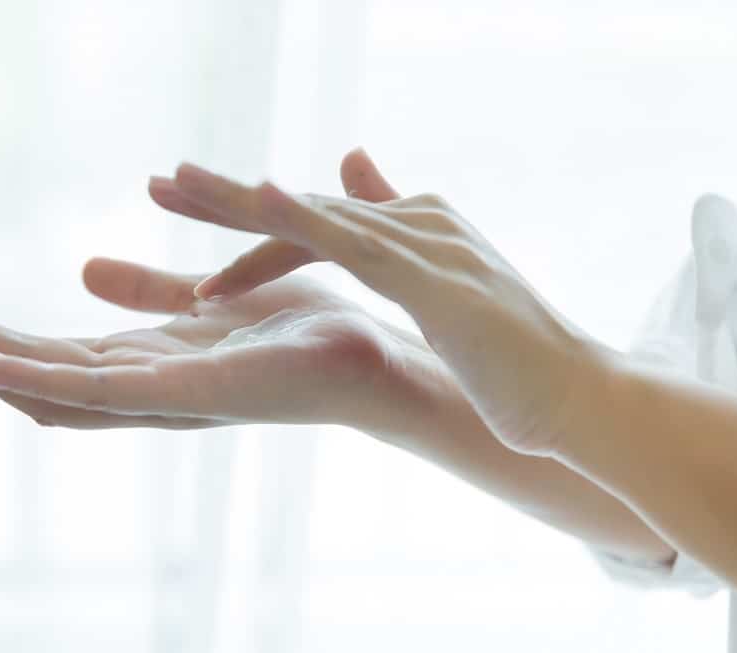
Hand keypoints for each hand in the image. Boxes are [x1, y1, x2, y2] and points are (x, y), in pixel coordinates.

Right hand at [0, 149, 435, 430]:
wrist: (377, 360)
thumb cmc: (301, 332)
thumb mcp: (203, 302)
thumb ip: (147, 291)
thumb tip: (81, 269)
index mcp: (148, 362)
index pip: (52, 349)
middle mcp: (148, 389)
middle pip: (44, 370)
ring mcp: (167, 400)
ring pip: (61, 390)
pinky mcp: (193, 398)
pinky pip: (109, 395)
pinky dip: (48, 382)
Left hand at [160, 156, 608, 455]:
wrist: (576, 394)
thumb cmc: (509, 357)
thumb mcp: (448, 295)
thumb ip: (410, 246)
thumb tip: (371, 204)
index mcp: (412, 231)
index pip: (316, 221)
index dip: (253, 215)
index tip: (191, 205)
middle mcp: (415, 223)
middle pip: (303, 206)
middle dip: (228, 196)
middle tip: (160, 181)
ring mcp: (425, 244)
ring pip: (316, 214)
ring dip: (243, 199)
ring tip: (175, 184)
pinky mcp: (434, 277)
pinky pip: (355, 241)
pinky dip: (304, 218)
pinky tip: (258, 199)